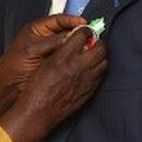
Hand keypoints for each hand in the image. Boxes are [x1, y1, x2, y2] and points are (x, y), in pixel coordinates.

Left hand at [0, 14, 85, 120]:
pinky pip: (68, 58)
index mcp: (37, 30)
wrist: (7, 89)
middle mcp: (45, 38)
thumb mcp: (32, 51)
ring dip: (79, 45)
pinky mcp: (54, 65)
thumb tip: (71, 36)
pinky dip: (76, 57)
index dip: (72, 20)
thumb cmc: (13, 67)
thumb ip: (50, 42)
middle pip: (66, 31)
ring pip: (69, 45)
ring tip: (91, 46)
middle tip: (92, 35)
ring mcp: (50, 52)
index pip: (58, 20)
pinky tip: (84, 59)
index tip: (85, 23)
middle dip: (79, 33)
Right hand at [0, 27, 107, 141]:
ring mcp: (86, 81)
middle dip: (98, 42)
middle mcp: (78, 68)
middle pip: (100, 48)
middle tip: (93, 42)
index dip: (85, 30)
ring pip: (104, 62)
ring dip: (100, 56)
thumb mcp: (45, 63)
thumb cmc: (37, 88)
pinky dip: (99, 69)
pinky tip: (91, 70)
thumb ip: (60, 50)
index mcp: (64, 58)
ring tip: (93, 55)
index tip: (84, 31)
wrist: (39, 112)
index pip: (83, 35)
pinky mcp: (89, 91)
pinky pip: (101, 76)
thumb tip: (73, 40)